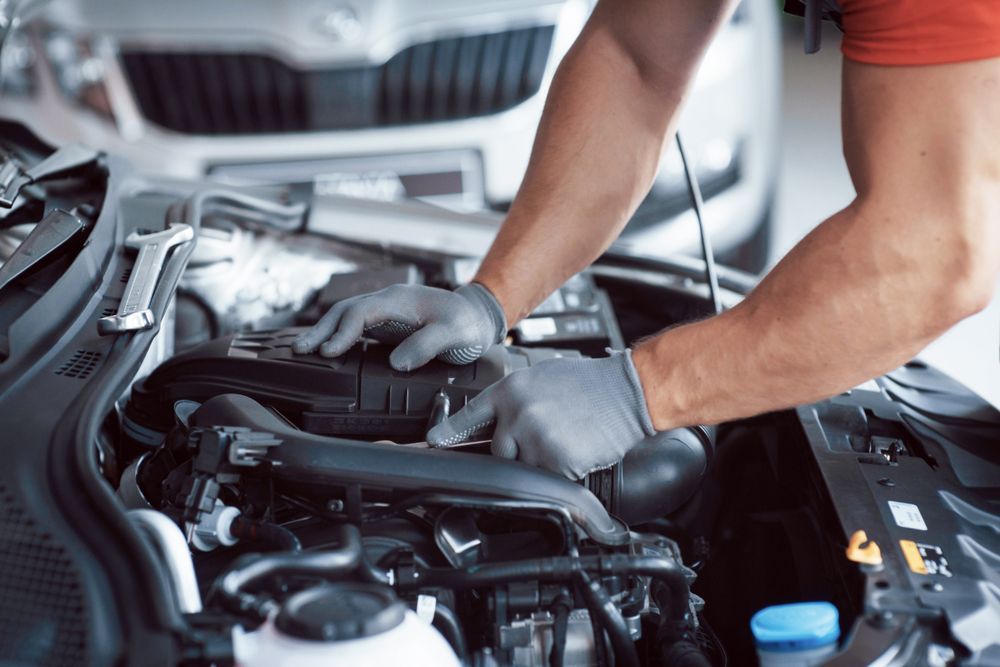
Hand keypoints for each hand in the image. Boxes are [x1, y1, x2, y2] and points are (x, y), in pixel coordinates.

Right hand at [292, 283, 506, 370]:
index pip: (361, 313)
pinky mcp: (388, 324)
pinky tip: (328, 349)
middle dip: (321, 330)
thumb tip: (398, 362)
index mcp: (400, 300)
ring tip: (304, 350)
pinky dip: (338, 335)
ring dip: (325, 332)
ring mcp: (386, 312)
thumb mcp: (454, 333)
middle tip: (300, 350)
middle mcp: (388, 302)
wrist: (479, 317)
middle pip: (345, 311)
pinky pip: (356, 326)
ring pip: (347, 317)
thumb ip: (427, 345)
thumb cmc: (468, 323)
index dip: (342, 332)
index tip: (329, 351)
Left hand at [427, 350, 655, 478]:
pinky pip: (550, 478)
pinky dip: (563, 471)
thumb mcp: (541, 378)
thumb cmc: (590, 383)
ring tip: (566, 437)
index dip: (447, 433)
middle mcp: (518, 414)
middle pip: (498, 452)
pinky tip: (577, 448)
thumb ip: (514, 399)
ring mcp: (536, 439)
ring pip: (525, 468)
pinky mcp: (557, 462)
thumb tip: (495, 420)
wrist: (628, 391)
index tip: (431, 443)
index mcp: (510, 390)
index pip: (468, 417)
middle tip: (548, 434)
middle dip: (517, 450)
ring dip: (542, 461)